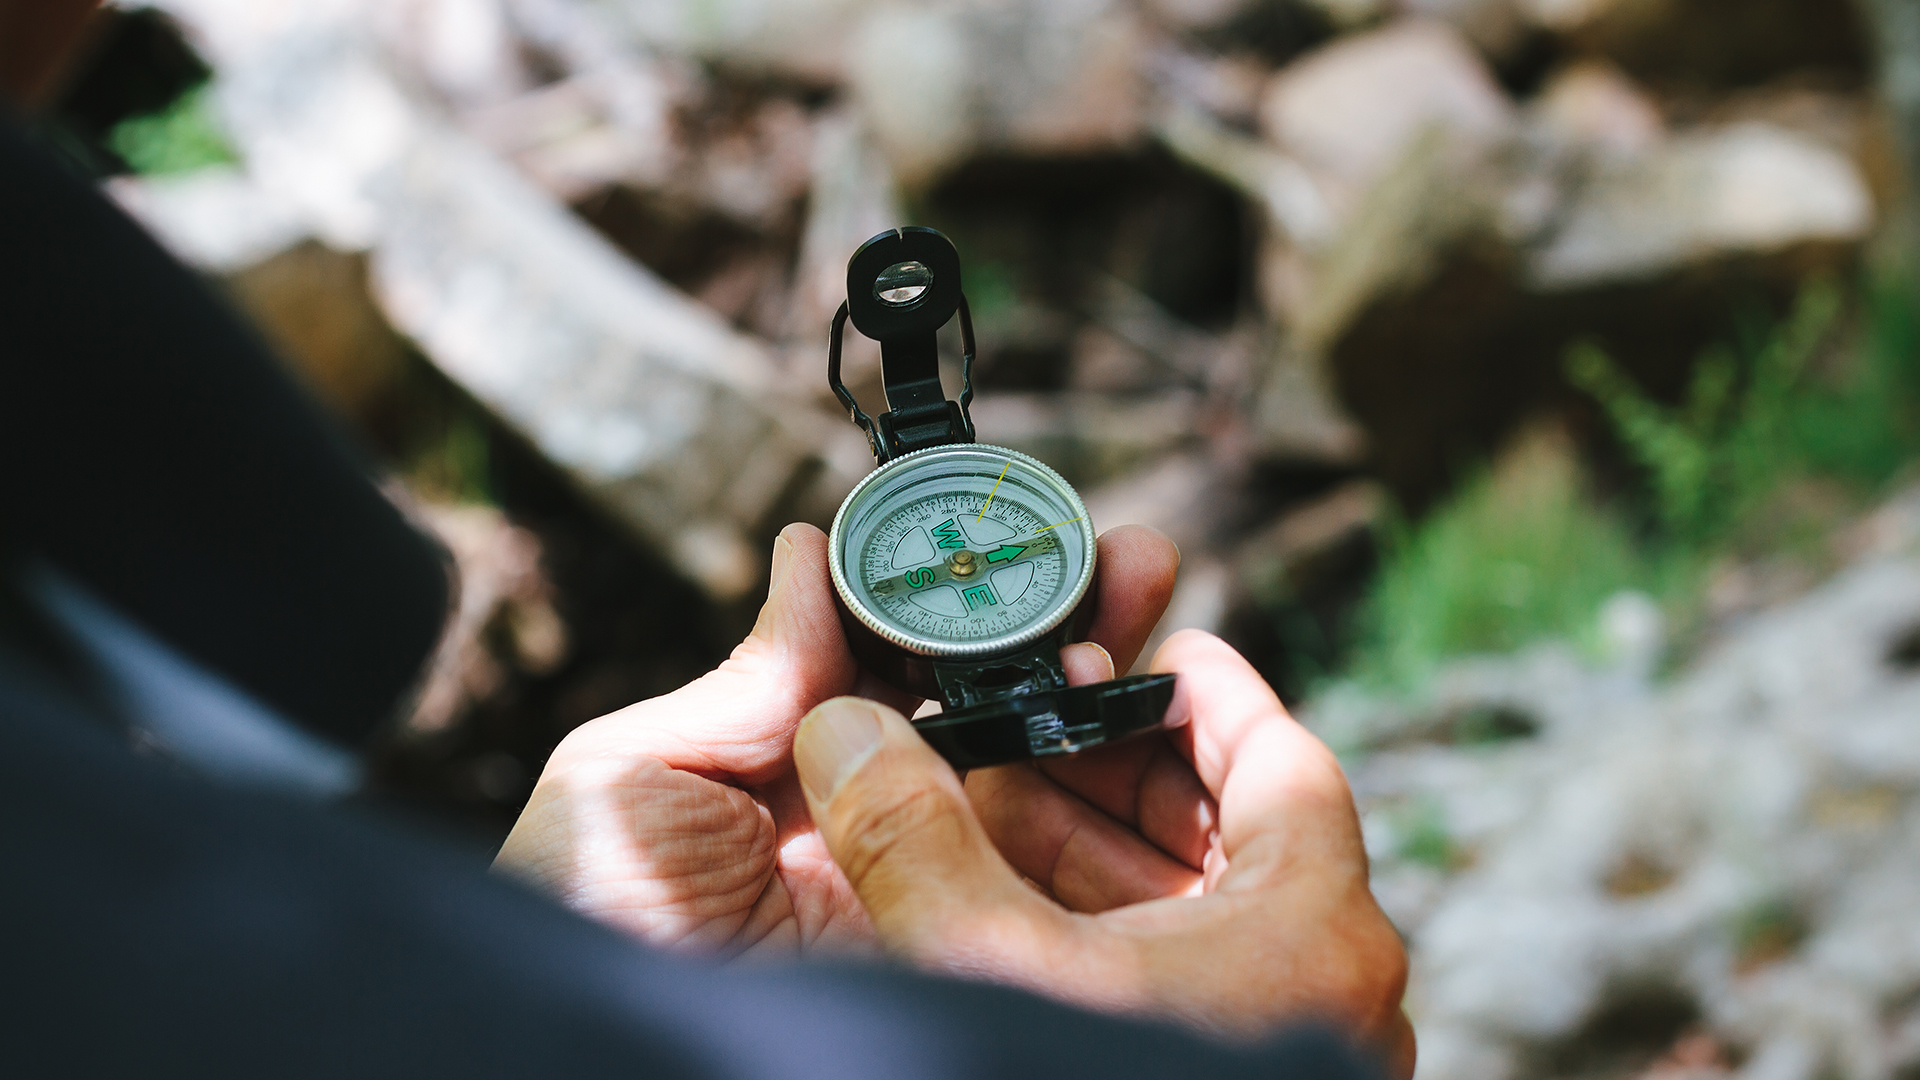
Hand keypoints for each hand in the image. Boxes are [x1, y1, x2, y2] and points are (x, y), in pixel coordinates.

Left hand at [492, 522, 1178, 957]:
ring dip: (1093, 683)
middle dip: (1059, 622)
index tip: (1017, 535)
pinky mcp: (954, 936)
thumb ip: (742, 682)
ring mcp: (922, 875)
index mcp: (796, 758)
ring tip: (1143, 601)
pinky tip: (1127, 717)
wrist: (603, 1060)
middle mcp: (874, 811)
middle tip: (1125, 556)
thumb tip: (808, 553)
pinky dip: (1095, 799)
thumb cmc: (588, 921)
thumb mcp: (636, 778)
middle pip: (986, 699)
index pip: (899, 657)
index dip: (961, 594)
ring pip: (1032, 771)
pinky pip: (1037, 867)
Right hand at [791, 630, 1413, 1076]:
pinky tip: (1001, 891)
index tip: (1153, 641)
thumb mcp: (980, 959)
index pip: (1282, 760)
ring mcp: (1273, 1041)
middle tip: (1034, 708)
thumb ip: (913, 835)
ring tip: (988, 789)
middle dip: (1118, 764)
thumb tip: (846, 725)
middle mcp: (1320, 987)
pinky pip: (1174, 971)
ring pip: (1197, 905)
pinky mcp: (1221, 1076)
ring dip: (1093, 843)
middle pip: (1233, 826)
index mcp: (1316, 936)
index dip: (1210, 689)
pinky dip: (1098, 921)